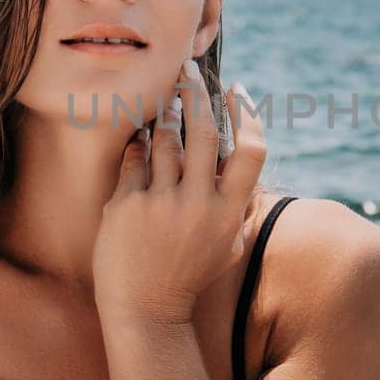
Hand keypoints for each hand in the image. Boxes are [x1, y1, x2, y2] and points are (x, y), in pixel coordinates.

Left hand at [92, 59, 266, 324]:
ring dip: (165, 111)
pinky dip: (137, 142)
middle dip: (196, 91)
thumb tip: (245, 166)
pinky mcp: (128, 204)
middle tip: (188, 69)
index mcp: (229, 213)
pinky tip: (138, 136)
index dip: (247, 114)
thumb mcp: (228, 245)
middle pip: (204, 131)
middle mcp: (199, 204)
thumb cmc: (189, 276)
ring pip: (165, 138)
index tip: (236, 90)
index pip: (252, 151)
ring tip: (166, 97)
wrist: (146, 310)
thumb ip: (240, 207)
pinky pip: (134, 158)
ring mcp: (162, 203)